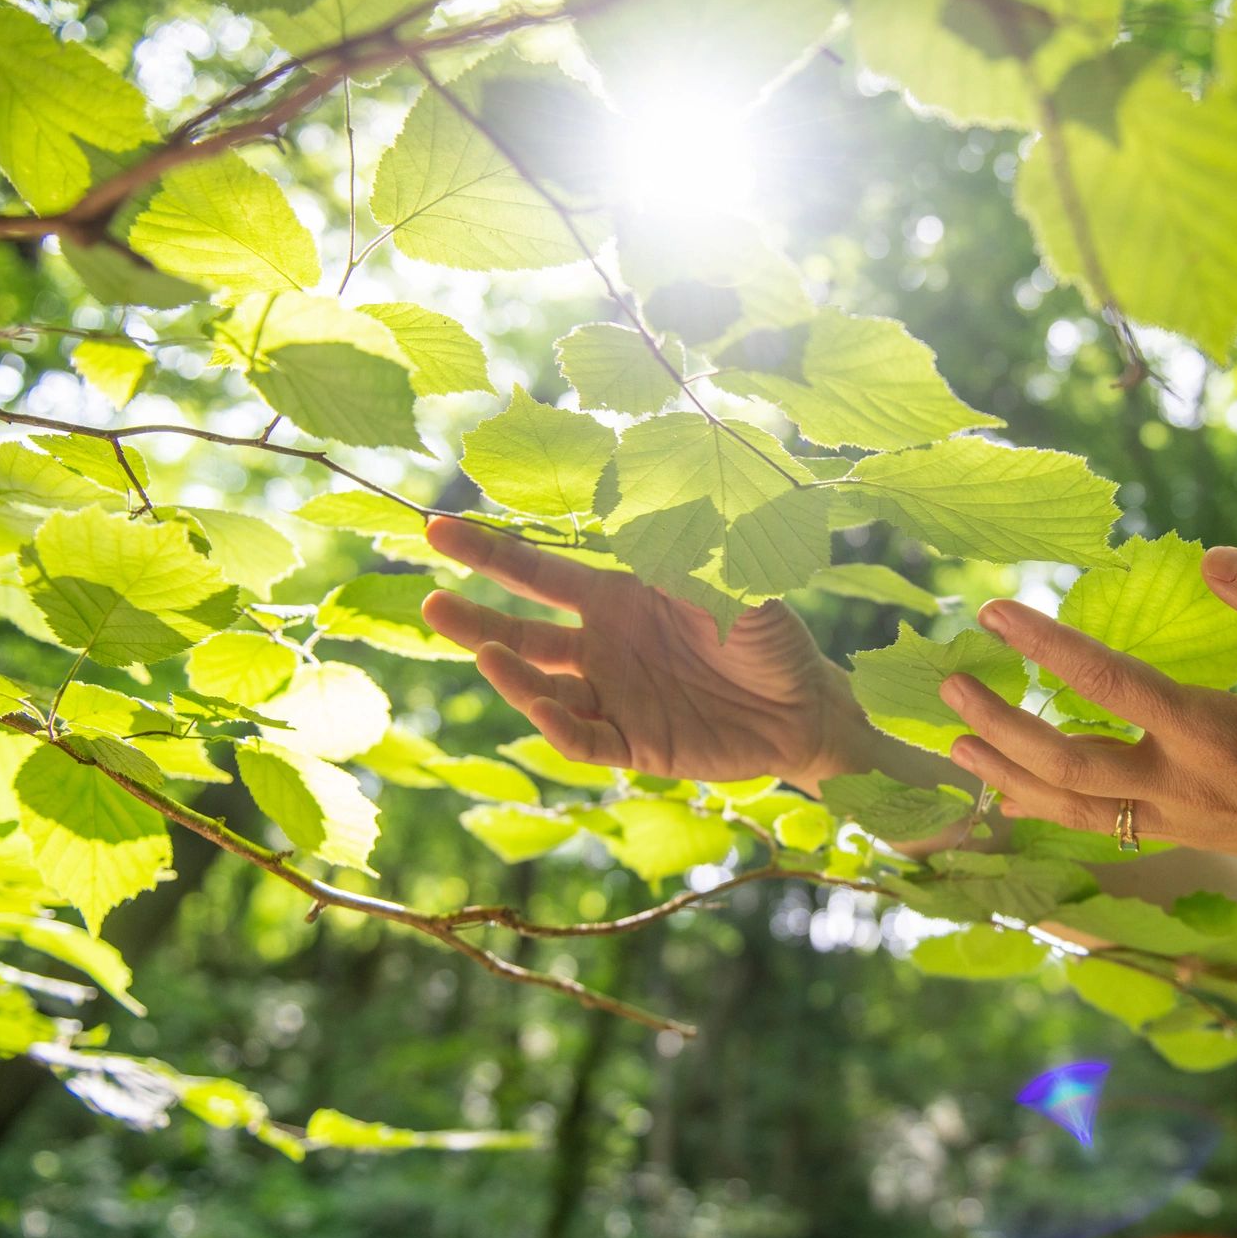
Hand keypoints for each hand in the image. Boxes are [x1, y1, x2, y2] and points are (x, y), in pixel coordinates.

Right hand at [420, 517, 865, 786]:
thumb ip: (684, 545)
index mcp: (615, 598)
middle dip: (474, 620)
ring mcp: (613, 697)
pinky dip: (558, 727)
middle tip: (429, 604)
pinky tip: (541, 707)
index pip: (537, 573)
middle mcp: (602, 647)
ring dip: (512, 673)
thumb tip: (643, 493)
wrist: (806, 708)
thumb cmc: (768, 633)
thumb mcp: (730, 578)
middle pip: (522, 632)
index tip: (437, 531)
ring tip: (487, 654)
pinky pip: (582, 738)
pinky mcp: (633, 744)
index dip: (487, 553)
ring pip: (543, 688)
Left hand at [939, 547, 1236, 866]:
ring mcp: (1179, 819)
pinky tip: (1004, 794)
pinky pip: (1099, 830)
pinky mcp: (1181, 836)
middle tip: (948, 687)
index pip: (1110, 683)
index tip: (995, 610)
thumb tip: (1211, 560)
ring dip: (1007, 774)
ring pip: (1073, 809)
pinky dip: (1046, 811)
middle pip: (1069, 761)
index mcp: (1218, 732)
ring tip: (954, 742)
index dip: (1046, 645)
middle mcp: (1186, 784)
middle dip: (1001, 724)